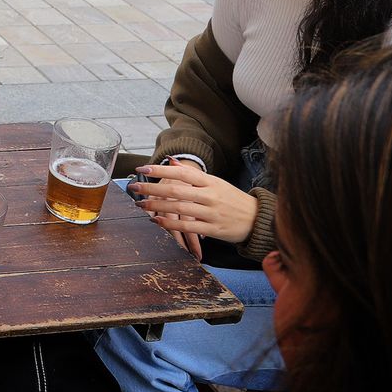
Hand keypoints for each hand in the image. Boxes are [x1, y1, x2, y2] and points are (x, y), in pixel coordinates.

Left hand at [131, 162, 258, 248]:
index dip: (161, 170)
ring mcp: (212, 213)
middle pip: (177, 190)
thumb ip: (192, 175)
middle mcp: (210, 196)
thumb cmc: (232, 199)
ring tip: (140, 204)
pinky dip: (170, 224)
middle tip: (134, 187)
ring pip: (179, 209)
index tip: (142, 169)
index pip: (182, 173)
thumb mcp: (215, 183)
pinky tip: (155, 220)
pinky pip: (188, 227)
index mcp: (210, 182)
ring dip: (157, 206)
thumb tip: (171, 162)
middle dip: (152, 188)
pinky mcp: (213, 229)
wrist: (257, 219)